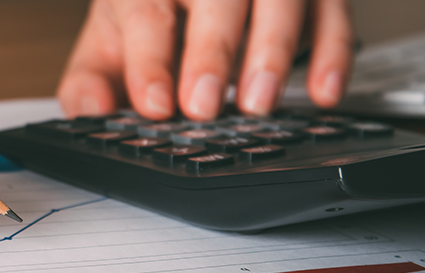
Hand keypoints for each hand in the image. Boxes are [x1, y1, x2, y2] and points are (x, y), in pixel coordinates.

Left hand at [57, 0, 353, 119]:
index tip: (154, 105)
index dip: (149, 60)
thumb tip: (90, 110)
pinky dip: (334, 53)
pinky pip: (332, 11)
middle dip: (210, 52)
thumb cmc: (151, 12)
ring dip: (272, 51)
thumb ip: (90, 80)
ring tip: (257, 104)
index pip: (145, 9)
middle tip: (202, 108)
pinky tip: (323, 94)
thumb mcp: (109, 41)